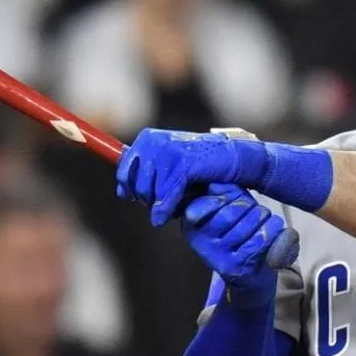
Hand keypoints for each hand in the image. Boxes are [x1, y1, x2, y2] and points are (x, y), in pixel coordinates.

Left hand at [117, 129, 268, 226]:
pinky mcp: (183, 162)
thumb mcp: (170, 168)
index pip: (123, 170)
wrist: (232, 157)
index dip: (128, 188)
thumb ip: (147, 177)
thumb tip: (123, 194)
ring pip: (149, 190)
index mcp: (148, 139)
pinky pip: (167, 193)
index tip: (135, 199)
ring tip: (176, 204)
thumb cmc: (200, 165)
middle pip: (136, 184)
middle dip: (148, 198)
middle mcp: (154, 142)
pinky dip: (167, 208)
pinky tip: (168, 216)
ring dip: (161, 204)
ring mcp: (168, 151)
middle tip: (164, 203)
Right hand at [180, 183, 284, 299]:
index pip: (214, 198)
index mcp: (191, 222)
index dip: (233, 198)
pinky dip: (275, 233)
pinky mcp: (235, 267)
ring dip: (267, 220)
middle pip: (235, 210)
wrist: (249, 277)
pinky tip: (275, 236)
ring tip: (265, 227)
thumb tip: (218, 181)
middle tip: (257, 215)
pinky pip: (262, 239)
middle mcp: (199, 240)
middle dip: (253, 209)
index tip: (240, 204)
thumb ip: (224, 191)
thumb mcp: (229, 206)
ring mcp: (216, 255)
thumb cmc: (240, 233)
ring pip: (251, 222)